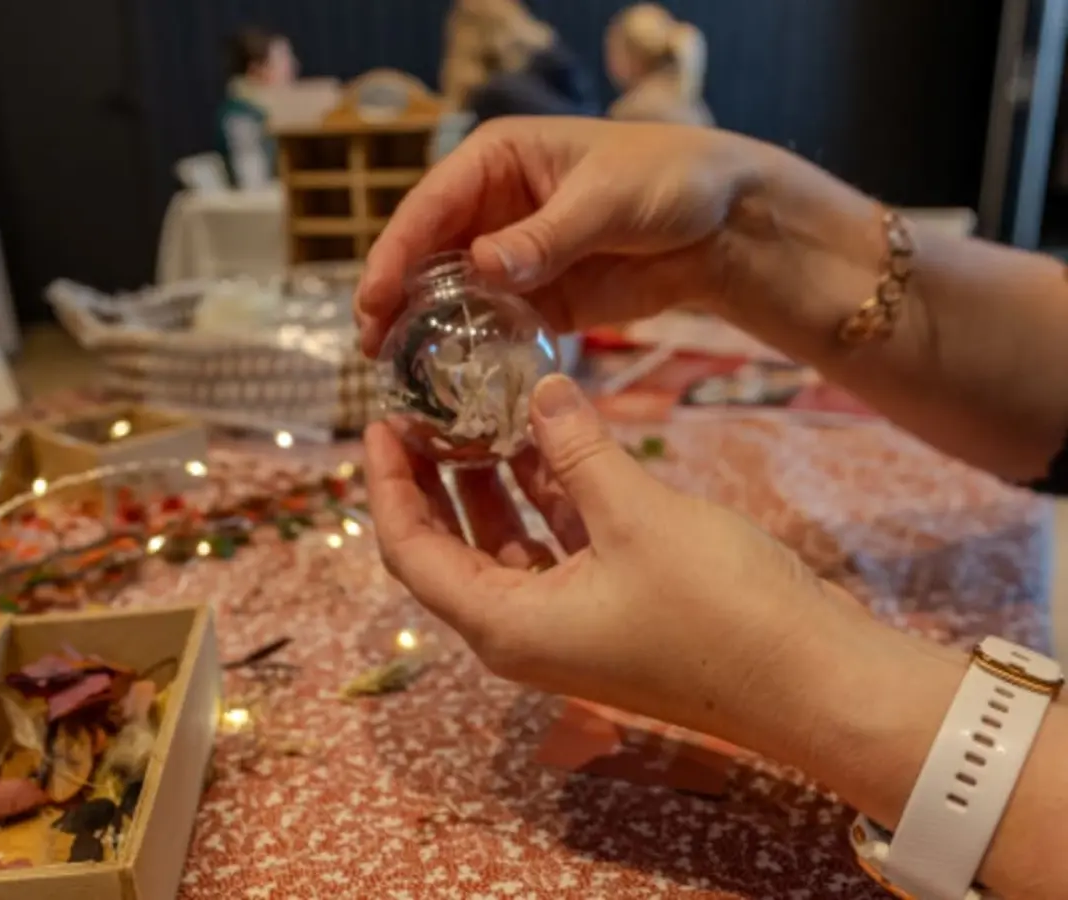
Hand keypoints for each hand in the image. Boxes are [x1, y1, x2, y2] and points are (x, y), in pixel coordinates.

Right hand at [356, 117, 765, 356]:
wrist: (724, 225)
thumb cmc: (669, 180)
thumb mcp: (608, 199)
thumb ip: (547, 236)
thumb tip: (482, 266)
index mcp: (497, 161)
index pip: (431, 204)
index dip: (397, 250)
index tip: (374, 297)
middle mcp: (492, 209)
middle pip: (427, 253)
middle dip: (395, 297)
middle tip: (371, 347)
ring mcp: (511, 258)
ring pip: (451, 294)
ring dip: (424, 330)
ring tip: (395, 372)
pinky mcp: (537, 300)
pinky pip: (492, 326)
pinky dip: (471, 351)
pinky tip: (451, 382)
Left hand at [365, 374, 880, 754]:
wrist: (816, 680)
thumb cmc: (717, 609)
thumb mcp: (636, 515)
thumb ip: (576, 448)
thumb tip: (538, 389)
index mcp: (503, 624)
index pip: (410, 551)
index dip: (389, 486)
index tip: (382, 423)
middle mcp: (523, 630)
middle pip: (450, 547)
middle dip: (435, 478)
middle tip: (427, 409)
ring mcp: (569, 623)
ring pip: (508, 542)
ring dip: (496, 481)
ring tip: (484, 409)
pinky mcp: (612, 609)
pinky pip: (560, 545)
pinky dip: (551, 495)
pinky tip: (553, 439)